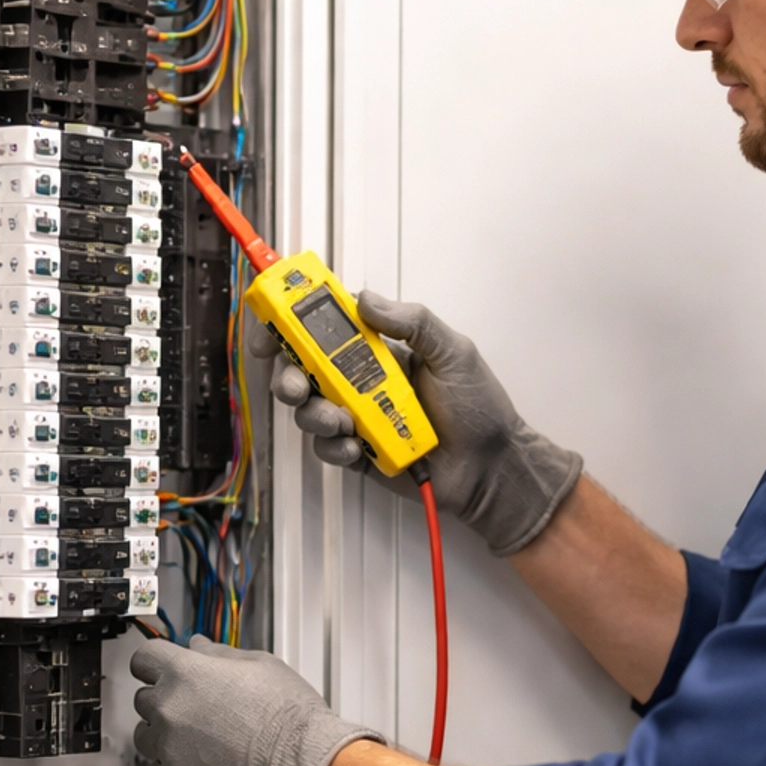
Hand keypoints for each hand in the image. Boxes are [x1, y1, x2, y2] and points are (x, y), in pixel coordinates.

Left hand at [130, 637, 383, 765]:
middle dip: (166, 700)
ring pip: (146, 737)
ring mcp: (169, 746)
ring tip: (201, 739)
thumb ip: (219, 654)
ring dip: (165, 735)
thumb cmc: (289, 717)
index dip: (156, 664)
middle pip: (144, 698)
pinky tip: (204, 764)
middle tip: (198, 709)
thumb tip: (198, 646)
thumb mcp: (260, 665)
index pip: (145, 658)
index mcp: (186, 672)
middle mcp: (169, 707)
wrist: (302, 765)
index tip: (164, 671)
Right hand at [249, 290, 581, 555]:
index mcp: (381, 349)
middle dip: (289, 374)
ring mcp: (359, 417)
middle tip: (297, 384)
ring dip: (315, 414)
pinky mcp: (359, 453)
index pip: (328, 327)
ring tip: (343, 423)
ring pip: (310, 409)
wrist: (491, 467)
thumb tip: (366, 299)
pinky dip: (334, 447)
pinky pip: (327, 448)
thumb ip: (413, 322)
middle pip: (304, 369)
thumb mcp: (454, 352)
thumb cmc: (479, 408)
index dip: (293, 322)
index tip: (274, 324)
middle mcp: (363, 381)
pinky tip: (357, 447)